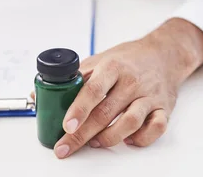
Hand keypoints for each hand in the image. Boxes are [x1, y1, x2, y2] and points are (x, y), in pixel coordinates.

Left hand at [52, 18, 202, 158]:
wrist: (163, 54)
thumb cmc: (127, 59)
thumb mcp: (99, 59)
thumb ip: (75, 78)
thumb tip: (39, 95)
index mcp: (113, 67)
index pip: (93, 90)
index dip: (79, 109)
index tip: (66, 125)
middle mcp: (132, 81)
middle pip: (106, 112)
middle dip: (83, 134)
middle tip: (66, 146)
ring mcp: (149, 96)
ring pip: (130, 123)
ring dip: (109, 137)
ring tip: (94, 142)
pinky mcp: (163, 108)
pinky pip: (155, 129)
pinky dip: (141, 139)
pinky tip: (128, 140)